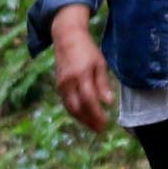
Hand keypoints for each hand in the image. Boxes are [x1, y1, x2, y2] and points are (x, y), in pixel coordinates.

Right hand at [48, 6, 114, 133]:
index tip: (105, 123)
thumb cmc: (87, 50)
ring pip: (70, 108)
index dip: (96, 114)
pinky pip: (66, 103)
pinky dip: (75, 112)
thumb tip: (108, 102)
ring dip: (82, 119)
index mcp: (81, 74)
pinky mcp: (58, 85)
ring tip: (93, 127)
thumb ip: (103, 83)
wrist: (67, 38)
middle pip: (77, 107)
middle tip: (99, 130)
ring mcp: (61, 84)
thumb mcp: (100, 63)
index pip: (89, 100)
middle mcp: (69, 81)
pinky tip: (84, 116)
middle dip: (88, 121)